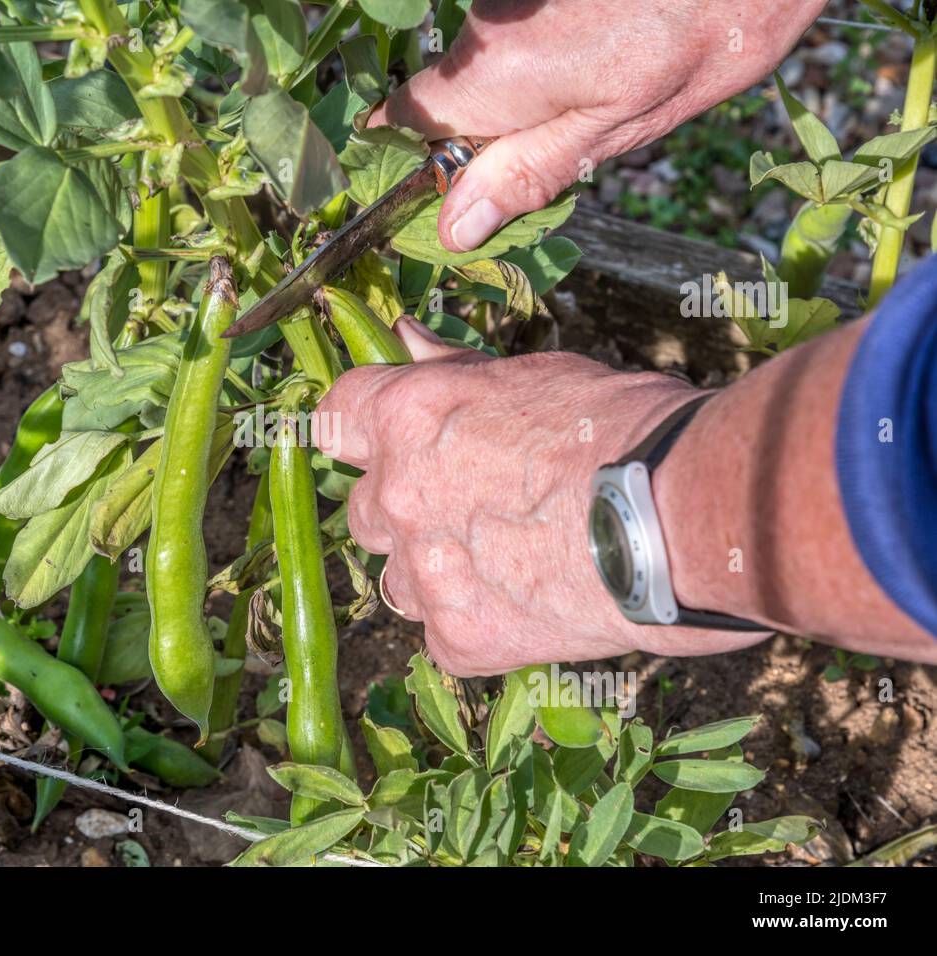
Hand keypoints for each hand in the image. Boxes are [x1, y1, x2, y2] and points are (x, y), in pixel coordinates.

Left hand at [316, 319, 770, 675]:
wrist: (690, 519)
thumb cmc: (629, 428)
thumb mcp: (540, 376)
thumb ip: (456, 369)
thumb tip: (405, 337)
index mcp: (409, 417)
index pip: (334, 418)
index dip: (361, 427)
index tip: (387, 435)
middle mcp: (399, 495)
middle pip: (364, 506)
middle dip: (404, 504)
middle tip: (473, 504)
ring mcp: (424, 574)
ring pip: (395, 577)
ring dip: (431, 569)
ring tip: (507, 562)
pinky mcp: (459, 641)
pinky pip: (441, 634)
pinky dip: (473, 624)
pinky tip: (529, 607)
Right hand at [370, 0, 826, 251]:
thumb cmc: (704, 35)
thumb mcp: (616, 130)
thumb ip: (527, 174)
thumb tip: (454, 230)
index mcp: (495, 75)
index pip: (405, 120)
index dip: (409, 159)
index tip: (426, 192)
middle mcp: (486, 25)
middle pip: (451, 93)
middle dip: (486, 132)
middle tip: (555, 148)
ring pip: (491, 63)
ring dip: (527, 91)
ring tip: (600, 90)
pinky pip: (522, 30)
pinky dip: (553, 52)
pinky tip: (610, 49)